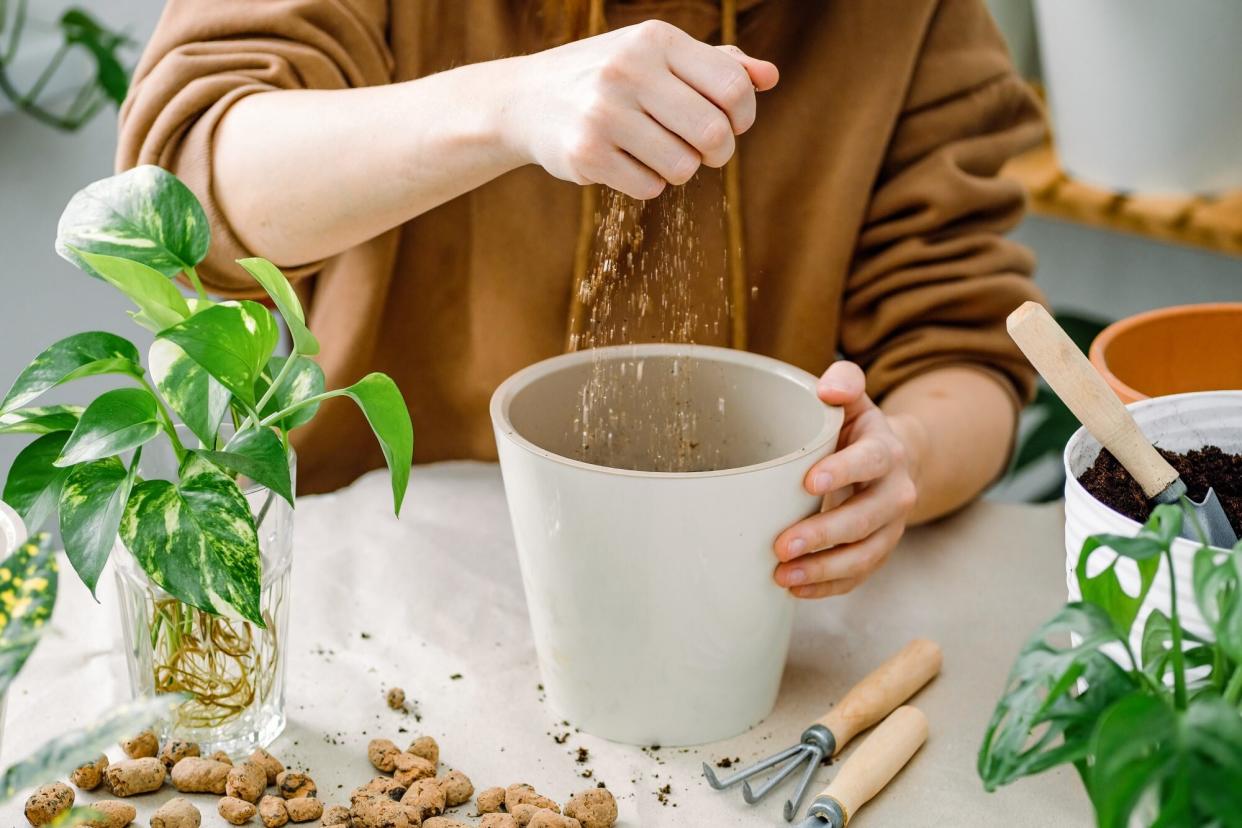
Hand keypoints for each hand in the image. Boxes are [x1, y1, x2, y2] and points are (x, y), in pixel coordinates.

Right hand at [503, 20, 778, 198]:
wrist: (527, 100)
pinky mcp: (585, 152)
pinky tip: (626, 163)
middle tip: (705, 151)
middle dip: (718, 152)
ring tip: (657, 153)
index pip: (733, 87)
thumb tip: (770, 77)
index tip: (732, 124)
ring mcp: (603, 112)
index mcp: (655, 39)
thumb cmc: (609, 77)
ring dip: (679, 169)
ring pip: (683, 167)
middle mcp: (628, 70)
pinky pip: (649, 187)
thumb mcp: (657, 56)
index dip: (744, 116)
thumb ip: (716, 65)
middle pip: (714, 133)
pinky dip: (648, 183)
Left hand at [773, 362, 920, 597]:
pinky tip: (795, 588)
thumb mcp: (854, 400)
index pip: (870, 462)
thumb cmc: (857, 430)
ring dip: (823, 569)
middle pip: (864, 519)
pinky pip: (858, 575)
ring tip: (783, 575)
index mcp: (886, 451)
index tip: (809, 483)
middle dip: (823, 535)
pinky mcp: (878, 551)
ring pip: (864, 554)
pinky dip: (828, 586)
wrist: (893, 460)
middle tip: (782, 545)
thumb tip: (827, 388)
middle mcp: (895, 493)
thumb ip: (843, 383)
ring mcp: (890, 528)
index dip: (843, 472)